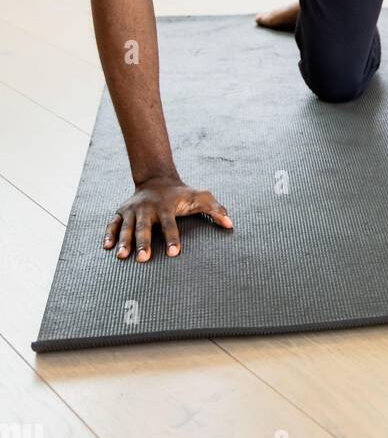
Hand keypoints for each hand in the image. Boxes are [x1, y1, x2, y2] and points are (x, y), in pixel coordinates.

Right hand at [103, 175, 232, 261]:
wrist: (157, 179)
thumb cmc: (181, 194)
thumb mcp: (199, 197)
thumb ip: (215, 209)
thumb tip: (230, 224)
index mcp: (167, 207)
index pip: (170, 224)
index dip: (173, 238)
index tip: (175, 253)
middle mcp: (148, 208)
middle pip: (145, 227)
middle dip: (144, 243)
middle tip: (143, 259)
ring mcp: (133, 210)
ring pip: (127, 226)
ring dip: (124, 241)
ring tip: (122, 256)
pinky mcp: (121, 212)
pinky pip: (112, 224)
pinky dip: (109, 235)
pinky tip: (107, 248)